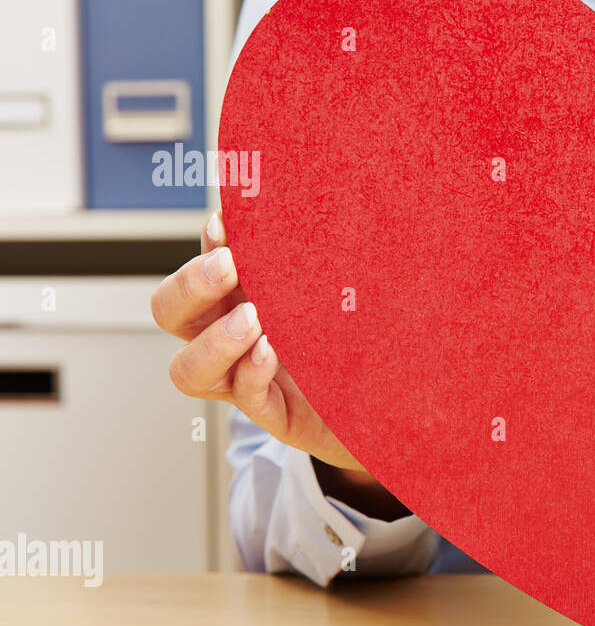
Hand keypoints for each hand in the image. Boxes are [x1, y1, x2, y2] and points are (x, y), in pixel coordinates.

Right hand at [151, 212, 369, 472]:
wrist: (393, 396)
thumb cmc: (359, 335)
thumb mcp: (335, 289)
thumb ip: (312, 258)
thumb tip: (295, 211)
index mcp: (241, 298)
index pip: (201, 266)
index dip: (206, 243)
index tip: (225, 224)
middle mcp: (232, 337)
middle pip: (171, 312)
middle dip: (190, 285)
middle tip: (228, 266)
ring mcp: (246, 379)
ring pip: (189, 369)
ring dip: (215, 339)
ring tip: (253, 319)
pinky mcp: (275, 413)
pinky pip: (244, 398)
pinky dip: (251, 372)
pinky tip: (270, 352)